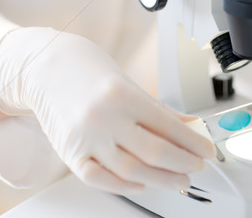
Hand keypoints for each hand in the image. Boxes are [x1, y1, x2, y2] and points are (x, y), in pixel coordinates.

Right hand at [0, 28, 214, 194]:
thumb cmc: (88, 70)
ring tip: (179, 179)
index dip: (192, 142)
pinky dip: (124, 185)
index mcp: (122, 94)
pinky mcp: (70, 153)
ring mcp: (86, 137)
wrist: (46, 67)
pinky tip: (142, 182)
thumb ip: (157, 109)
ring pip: (131, 170)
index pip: (168, 125)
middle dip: (182, 163)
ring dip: (161, 179)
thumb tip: (189, 127)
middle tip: (196, 166)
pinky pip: (100, 179)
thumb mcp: (128, 82)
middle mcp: (104, 117)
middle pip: (154, 151)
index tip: (206, 150)